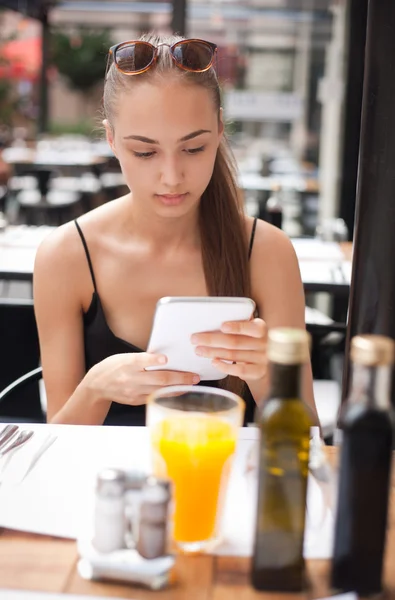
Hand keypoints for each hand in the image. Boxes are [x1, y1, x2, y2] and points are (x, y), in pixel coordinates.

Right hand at [85, 352, 199, 405]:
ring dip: (178, 388)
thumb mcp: (124, 357)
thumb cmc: (114, 366)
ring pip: (160, 390)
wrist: (97, 385)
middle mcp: (131, 378)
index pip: (141, 361)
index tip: (165, 359)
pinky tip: (180, 391)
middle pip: (157, 379)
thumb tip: (165, 358)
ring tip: (192, 384)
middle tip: (194, 376)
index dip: (153, 360)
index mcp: (127, 363)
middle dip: (179, 378)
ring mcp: (134, 391)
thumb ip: (142, 359)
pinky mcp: (136, 400)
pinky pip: (156, 397)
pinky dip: (169, 394)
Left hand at [191, 318, 266, 383]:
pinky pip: (240, 370)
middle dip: (212, 340)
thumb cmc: (251, 341)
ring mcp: (262, 359)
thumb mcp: (249, 330)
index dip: (237, 327)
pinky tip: (214, 362)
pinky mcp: (259, 372)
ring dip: (213, 352)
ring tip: (199, 350)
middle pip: (235, 342)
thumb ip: (239, 323)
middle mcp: (264, 343)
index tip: (222, 326)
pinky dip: (224, 366)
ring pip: (233, 355)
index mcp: (261, 328)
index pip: (251, 327)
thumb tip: (212, 316)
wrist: (267, 361)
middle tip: (195, 338)